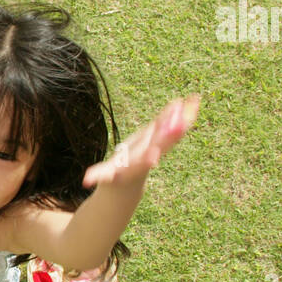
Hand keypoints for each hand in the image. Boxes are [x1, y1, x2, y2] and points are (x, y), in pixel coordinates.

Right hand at [82, 94, 199, 187]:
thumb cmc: (115, 177)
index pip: (142, 163)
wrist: (130, 180)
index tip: (154, 157)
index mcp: (136, 165)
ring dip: (184, 120)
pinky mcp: (164, 139)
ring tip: (194, 102)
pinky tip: (194, 100)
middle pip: (162, 147)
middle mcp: (151, 156)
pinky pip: (176, 126)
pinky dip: (185, 115)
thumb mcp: (106, 176)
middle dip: (170, 137)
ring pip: (174, 134)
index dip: (147, 159)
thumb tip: (86, 180)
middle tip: (181, 126)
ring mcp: (160, 147)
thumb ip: (98, 177)